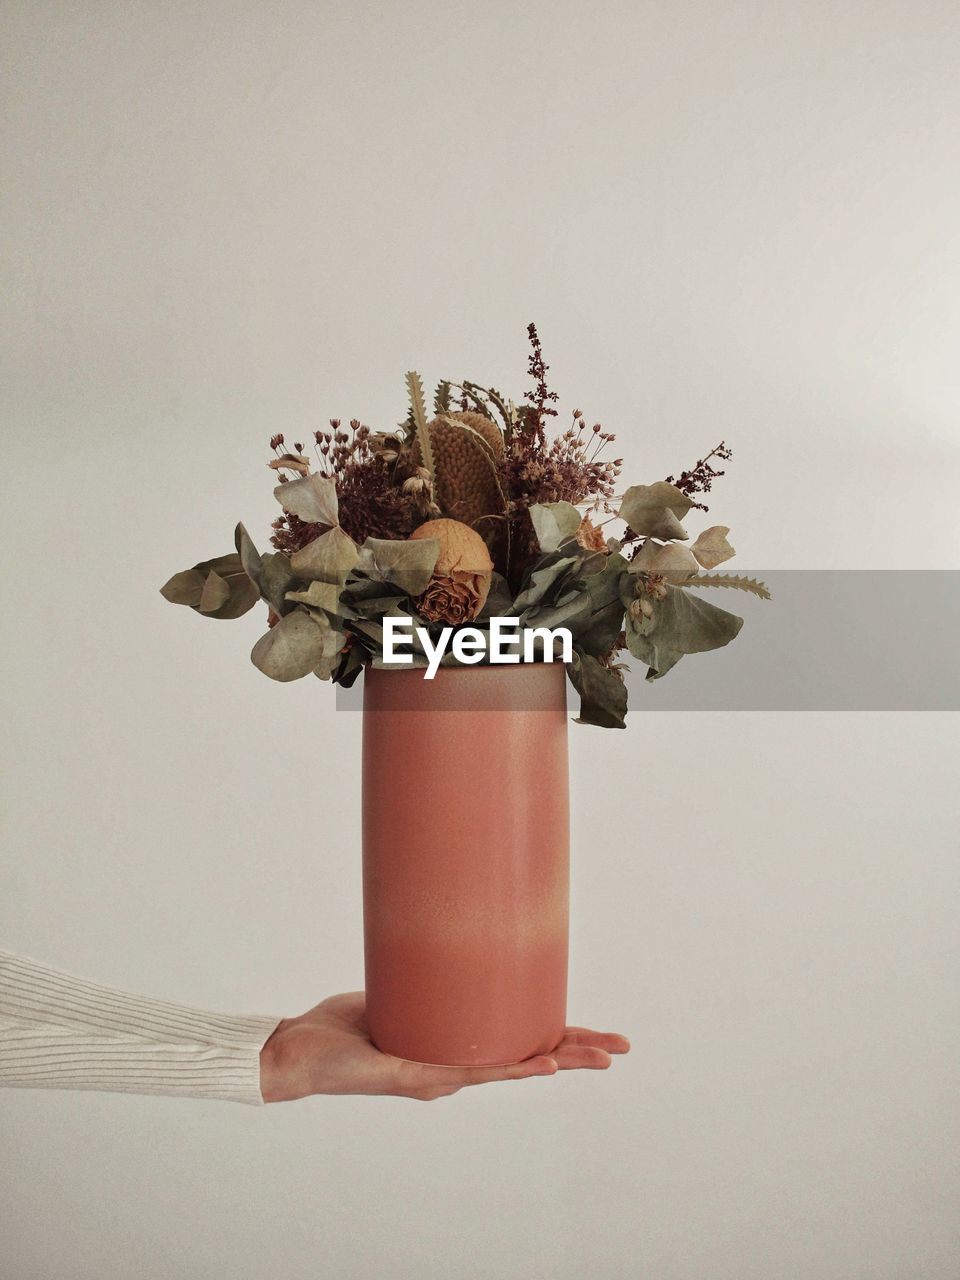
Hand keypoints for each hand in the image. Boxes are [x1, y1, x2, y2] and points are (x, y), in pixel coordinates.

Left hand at [259, 992, 629, 1102]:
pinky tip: (541, 1066)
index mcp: (454, 1051)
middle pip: (530, 1059)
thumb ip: (424, 973)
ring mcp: (437, 1077)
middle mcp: (453, 1070)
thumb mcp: (395, 990)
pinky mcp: (414, 1077)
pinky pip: (470, 1072)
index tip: (599, 1033)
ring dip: (557, 1061)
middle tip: (622, 1049)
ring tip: (595, 1058)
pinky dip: (510, 1069)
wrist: (295, 1054)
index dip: (561, 1038)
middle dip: (578, 1052)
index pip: (520, 1043)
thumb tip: (450, 928)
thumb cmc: (340, 1028)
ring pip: (510, 1067)